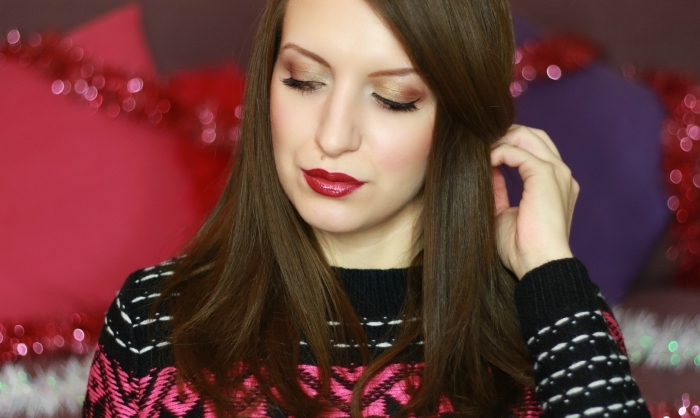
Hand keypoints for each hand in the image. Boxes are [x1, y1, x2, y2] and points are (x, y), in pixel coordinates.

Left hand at [490, 125, 578, 279]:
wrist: (539, 265)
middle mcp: (560, 174)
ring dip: (499, 141)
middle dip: (503, 135)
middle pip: (532, 136)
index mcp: (556, 184)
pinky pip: (516, 151)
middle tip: (479, 145)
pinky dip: (497, 153)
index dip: (508, 145)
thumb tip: (484, 173)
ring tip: (479, 151)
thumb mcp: (504, 213)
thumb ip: (498, 191)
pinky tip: (484, 162)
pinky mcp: (545, 175)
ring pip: (526, 137)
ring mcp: (556, 173)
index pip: (534, 150)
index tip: (483, 153)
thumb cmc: (522, 248)